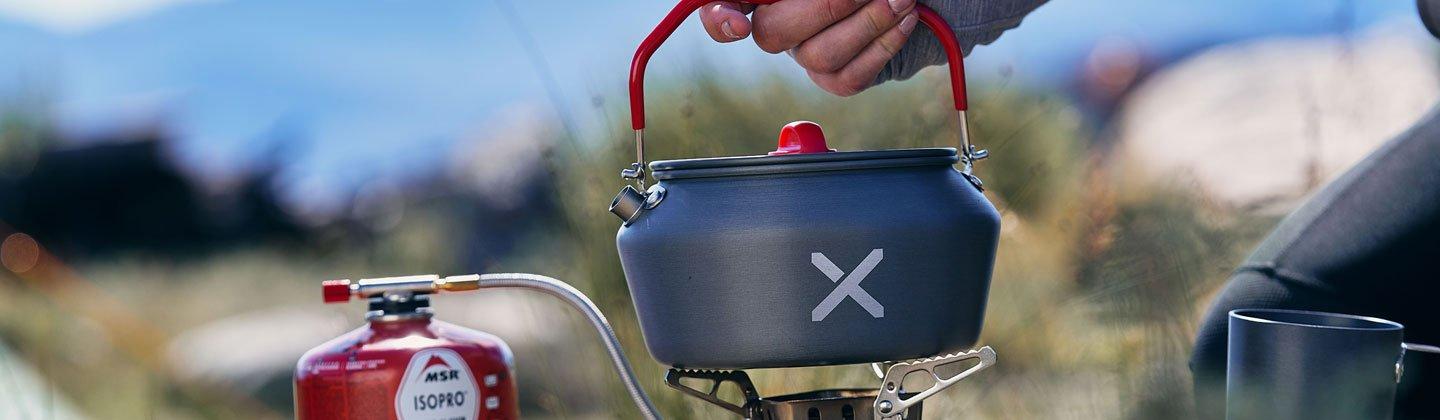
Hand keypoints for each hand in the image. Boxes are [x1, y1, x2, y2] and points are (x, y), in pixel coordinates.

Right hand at [699, 0, 918, 96]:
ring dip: (869, 22)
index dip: (719, 19)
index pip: (719, 10)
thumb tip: (807, 2)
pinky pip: (852, 76)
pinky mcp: (837, 81)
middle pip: (772, 34)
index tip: (739, 22)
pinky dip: (886, 44)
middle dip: (827, 7)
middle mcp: (777, 27)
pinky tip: (905, 17)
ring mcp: (806, 57)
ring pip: (819, 56)